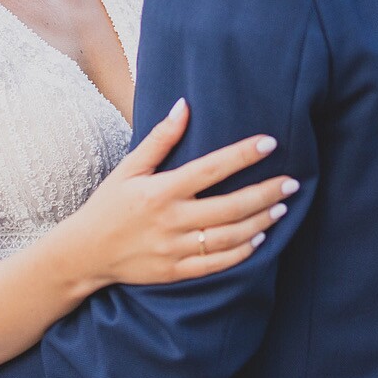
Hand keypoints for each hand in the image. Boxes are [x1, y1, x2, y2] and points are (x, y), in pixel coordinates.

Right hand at [52, 99, 295, 289]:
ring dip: (260, 222)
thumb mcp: (129, 168)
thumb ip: (160, 139)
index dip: (242, 155)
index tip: (270, 143)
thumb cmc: (108, 206)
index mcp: (160, 191)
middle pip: (230, 207)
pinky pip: (217, 264)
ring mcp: (175, 250)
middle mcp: (170, 221)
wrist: (84, 254)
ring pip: (229, 237)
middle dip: (265, 193)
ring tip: (281, 206)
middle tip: (292, 181)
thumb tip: (184, 105)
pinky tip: (260, 239)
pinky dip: (242, 253)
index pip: (210, 169)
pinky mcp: (176, 272)